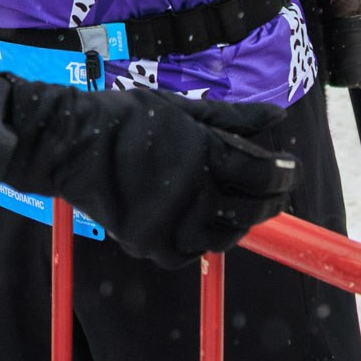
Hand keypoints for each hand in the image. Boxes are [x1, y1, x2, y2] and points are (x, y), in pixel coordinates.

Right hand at [0, 83, 296, 266]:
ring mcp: (172, 225)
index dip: (283, 174)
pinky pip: (193, 251)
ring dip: (238, 222)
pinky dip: (203, 238)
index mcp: (203, 154)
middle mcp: (193, 193)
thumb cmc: (126, 119)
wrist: (69, 145)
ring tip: (236, 205)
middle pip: (250, 209)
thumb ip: (233, 118)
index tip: (290, 169)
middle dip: (269, 200)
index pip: (260, 174)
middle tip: (273, 192)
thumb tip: (277, 114)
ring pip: (225, 236)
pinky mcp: (153, 247)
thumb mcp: (182, 109)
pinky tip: (201, 218)